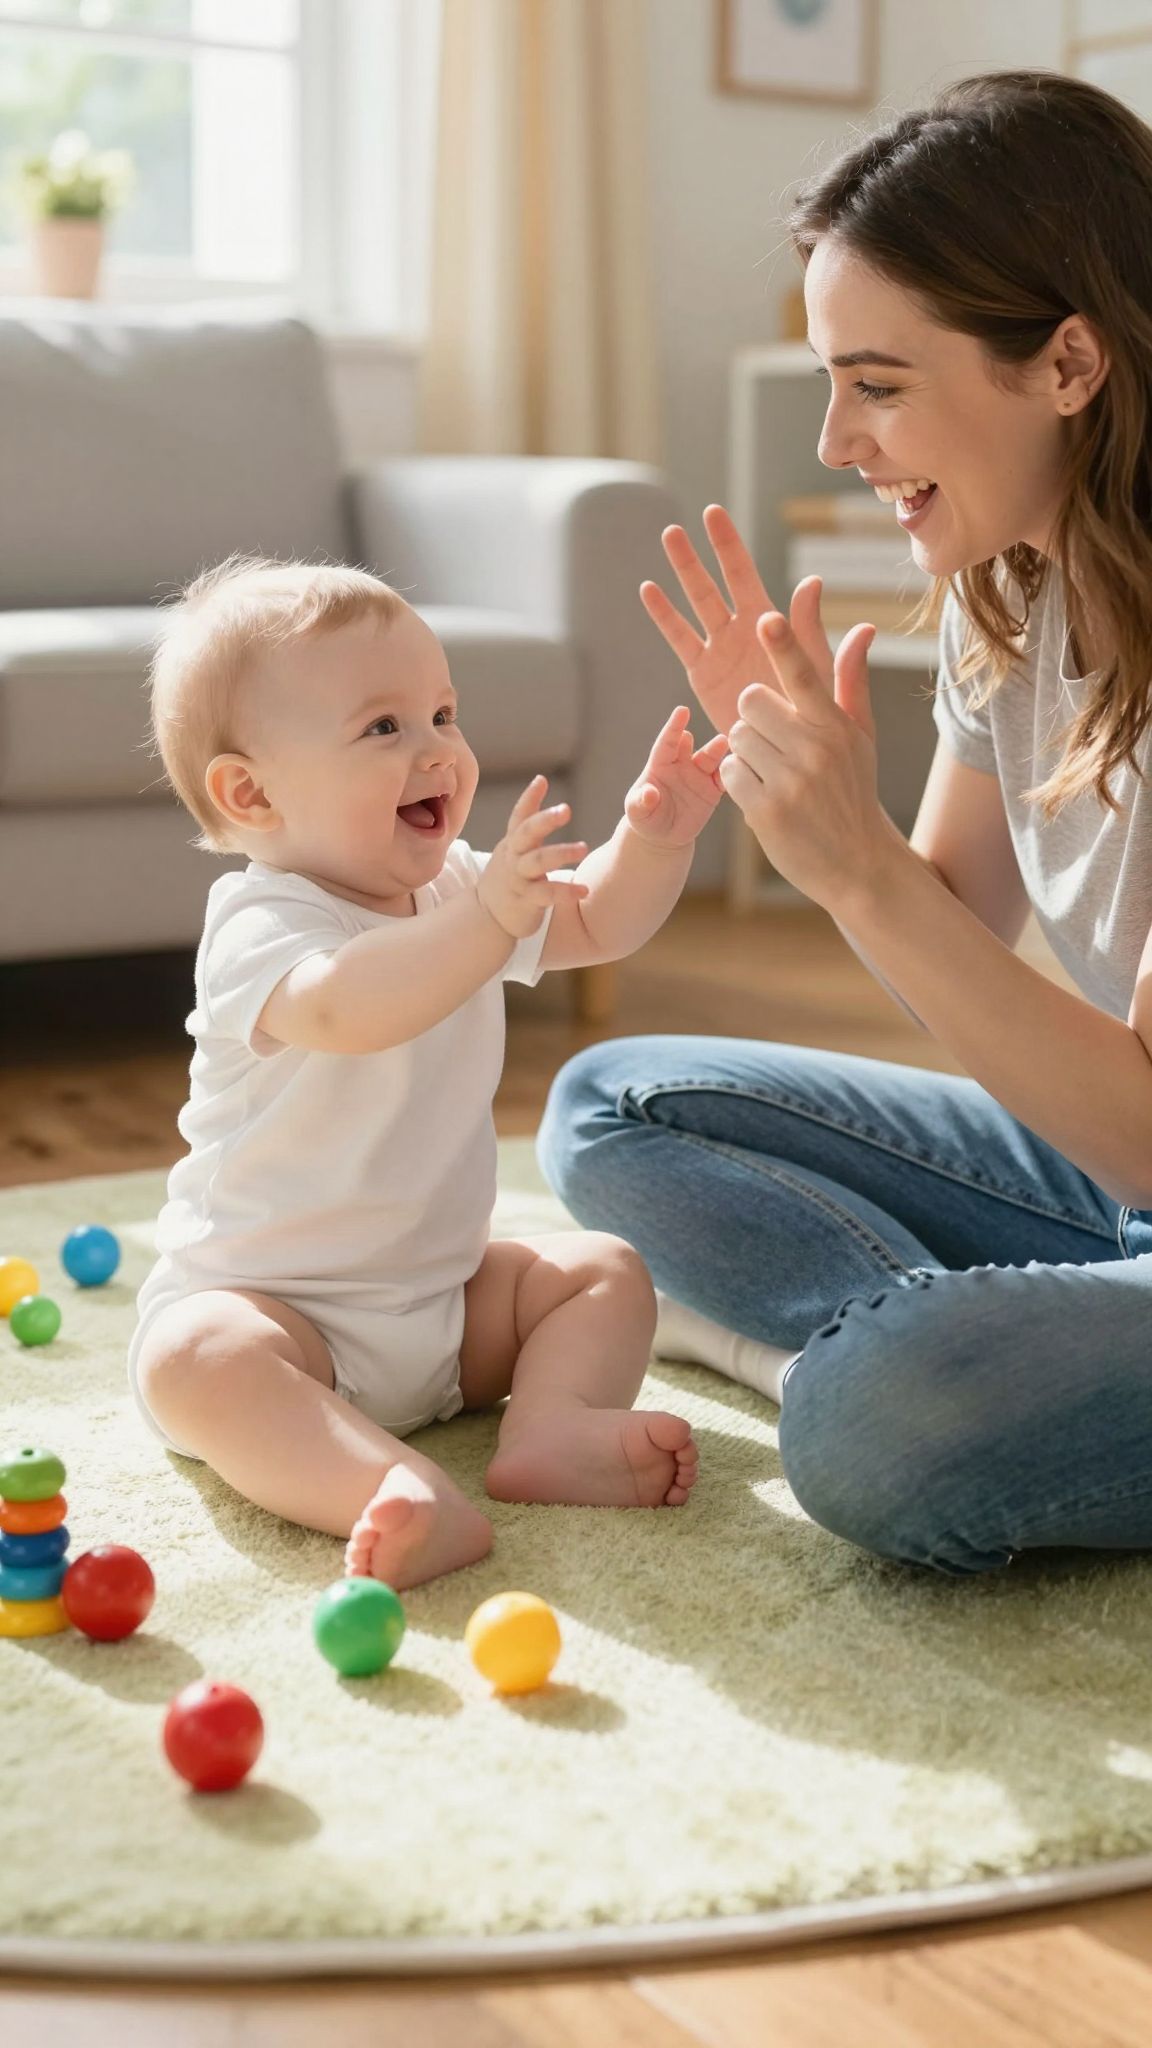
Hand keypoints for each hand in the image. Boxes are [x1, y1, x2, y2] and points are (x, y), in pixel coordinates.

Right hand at [477, 775, 589, 938]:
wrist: (488, 914)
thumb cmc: (510, 872)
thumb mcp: (516, 843)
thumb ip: (530, 816)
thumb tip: (541, 778)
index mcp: (514, 841)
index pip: (520, 816)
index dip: (529, 798)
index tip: (542, 781)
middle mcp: (514, 856)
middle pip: (526, 834)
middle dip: (544, 821)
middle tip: (566, 810)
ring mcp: (518, 878)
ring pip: (537, 862)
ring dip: (560, 853)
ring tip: (583, 848)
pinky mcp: (526, 900)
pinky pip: (546, 894)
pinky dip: (565, 892)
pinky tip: (584, 890)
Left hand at [624, 705, 730, 847]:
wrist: (663, 834)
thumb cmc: (645, 818)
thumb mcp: (637, 812)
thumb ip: (641, 802)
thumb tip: (649, 794)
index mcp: (661, 763)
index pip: (668, 742)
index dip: (674, 726)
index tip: (682, 710)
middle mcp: (682, 764)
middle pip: (696, 749)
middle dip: (707, 744)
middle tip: (722, 740)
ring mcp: (699, 776)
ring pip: (712, 761)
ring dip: (721, 756)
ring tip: (733, 753)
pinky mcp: (712, 790)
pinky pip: (724, 780)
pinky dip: (732, 775)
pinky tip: (741, 772)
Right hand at [641, 504, 837, 734]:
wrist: (789, 751)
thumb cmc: (815, 711)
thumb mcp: (815, 666)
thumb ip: (809, 626)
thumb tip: (812, 580)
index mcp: (767, 622)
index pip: (743, 575)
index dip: (727, 545)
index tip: (712, 514)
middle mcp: (740, 629)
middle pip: (712, 583)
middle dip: (696, 555)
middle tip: (675, 527)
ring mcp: (719, 649)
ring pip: (694, 603)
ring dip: (679, 573)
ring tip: (664, 542)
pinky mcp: (703, 674)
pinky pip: (680, 639)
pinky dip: (664, 616)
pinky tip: (649, 591)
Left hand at [720, 607, 888, 912]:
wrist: (857, 862)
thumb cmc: (853, 789)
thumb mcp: (860, 737)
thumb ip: (851, 682)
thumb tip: (863, 627)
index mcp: (835, 726)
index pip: (805, 676)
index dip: (783, 645)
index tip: (766, 618)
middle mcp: (815, 750)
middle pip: (750, 700)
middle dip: (752, 716)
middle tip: (773, 742)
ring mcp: (791, 782)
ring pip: (736, 737)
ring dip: (746, 753)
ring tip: (773, 775)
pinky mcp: (767, 811)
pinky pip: (730, 773)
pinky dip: (739, 783)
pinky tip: (763, 797)